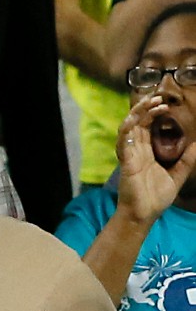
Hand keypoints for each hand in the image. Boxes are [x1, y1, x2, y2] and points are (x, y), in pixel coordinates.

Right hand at [116, 95, 195, 223]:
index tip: (164, 103)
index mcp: (146, 152)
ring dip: (138, 114)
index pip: (146, 127)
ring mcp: (129, 155)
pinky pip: (123, 142)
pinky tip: (133, 120)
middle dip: (145, 108)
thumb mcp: (177, 175)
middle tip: (158, 96)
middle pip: (137, 123)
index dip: (152, 113)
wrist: (144, 214)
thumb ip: (186, 160)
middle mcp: (136, 150)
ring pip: (128, 128)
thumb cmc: (156, 197)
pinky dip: (126, 129)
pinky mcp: (126, 162)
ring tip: (151, 103)